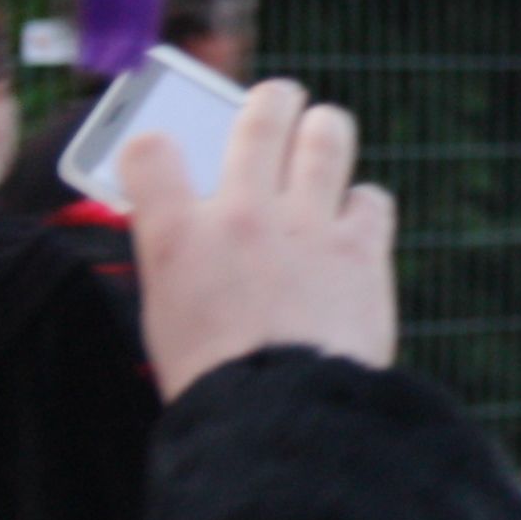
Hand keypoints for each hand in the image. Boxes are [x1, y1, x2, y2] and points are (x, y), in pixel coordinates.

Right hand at [125, 79, 397, 394]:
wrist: (280, 419)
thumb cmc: (216, 385)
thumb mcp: (166, 320)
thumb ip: (183, 263)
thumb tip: (197, 239)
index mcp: (175, 236)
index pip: (149, 150)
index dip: (156, 144)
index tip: (168, 152)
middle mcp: (240, 214)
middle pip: (259, 115)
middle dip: (272, 100)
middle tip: (277, 103)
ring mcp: (306, 224)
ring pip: (326, 134)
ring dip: (324, 130)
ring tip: (322, 134)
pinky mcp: (361, 247)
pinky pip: (371, 197)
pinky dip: (363, 207)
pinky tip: (355, 223)